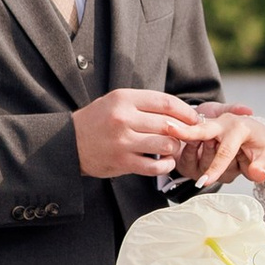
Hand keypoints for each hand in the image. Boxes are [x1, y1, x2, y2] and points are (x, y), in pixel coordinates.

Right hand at [74, 88, 208, 180]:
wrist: (69, 142)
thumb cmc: (98, 120)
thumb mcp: (117, 102)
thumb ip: (145, 105)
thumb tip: (181, 112)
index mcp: (124, 99)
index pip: (166, 102)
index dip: (186, 111)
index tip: (195, 118)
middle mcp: (123, 118)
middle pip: (169, 124)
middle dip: (185, 131)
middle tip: (190, 135)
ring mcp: (122, 141)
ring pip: (165, 144)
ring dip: (175, 148)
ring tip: (173, 148)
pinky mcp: (121, 162)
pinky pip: (154, 166)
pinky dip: (165, 166)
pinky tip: (165, 162)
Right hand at [177, 108, 264, 187]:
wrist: (257, 132)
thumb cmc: (262, 145)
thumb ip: (262, 166)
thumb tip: (259, 175)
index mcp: (239, 128)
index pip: (225, 152)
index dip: (215, 168)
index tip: (204, 182)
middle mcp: (223, 124)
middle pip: (201, 131)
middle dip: (186, 132)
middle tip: (170, 130)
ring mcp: (211, 126)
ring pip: (197, 143)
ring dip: (203, 157)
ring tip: (225, 160)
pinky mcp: (203, 130)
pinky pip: (192, 144)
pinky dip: (192, 153)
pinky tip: (205, 156)